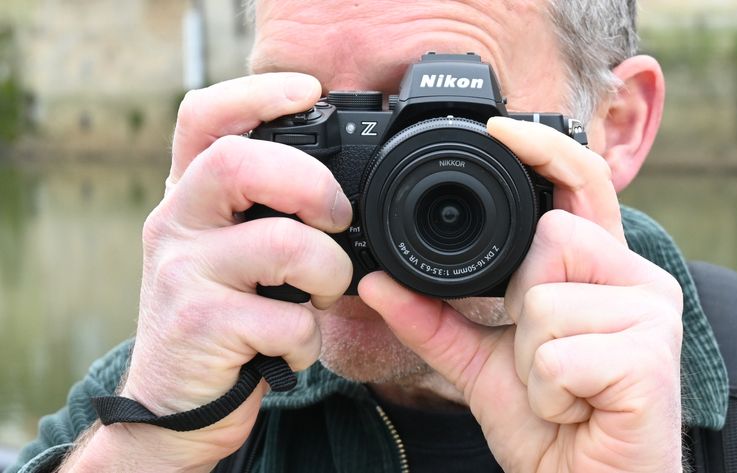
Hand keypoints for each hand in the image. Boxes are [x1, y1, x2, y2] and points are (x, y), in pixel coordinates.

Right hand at [64, 73, 352, 471]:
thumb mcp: (226, 251)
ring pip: (285, 244)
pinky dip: (309, 338)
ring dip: (329, 273)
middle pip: (239, 162)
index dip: (256, 92)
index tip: (309, 90)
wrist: (172, 405)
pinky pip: (289, 318)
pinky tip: (292, 346)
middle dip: (312, 184)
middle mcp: (176, 223)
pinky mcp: (202, 326)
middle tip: (335, 217)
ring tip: (320, 294)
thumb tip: (337, 185)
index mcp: (188, 197)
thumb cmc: (217, 317)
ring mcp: (184, 274)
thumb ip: (261, 212)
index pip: (203, 117)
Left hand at [359, 117, 683, 471]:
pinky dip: (548, 391)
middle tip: (544, 358)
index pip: (583, 183)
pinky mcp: (651, 358)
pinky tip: (578, 408)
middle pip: (549, 240)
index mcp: (604, 269)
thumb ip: (432, 318)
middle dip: (522, 309)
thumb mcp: (480, 363)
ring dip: (530, 361)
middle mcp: (639, 279)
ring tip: (561, 389)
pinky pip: (559, 353)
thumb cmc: (550, 423)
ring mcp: (653, 315)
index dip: (546, 150)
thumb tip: (375, 281)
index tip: (498, 127)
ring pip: (545, 301)